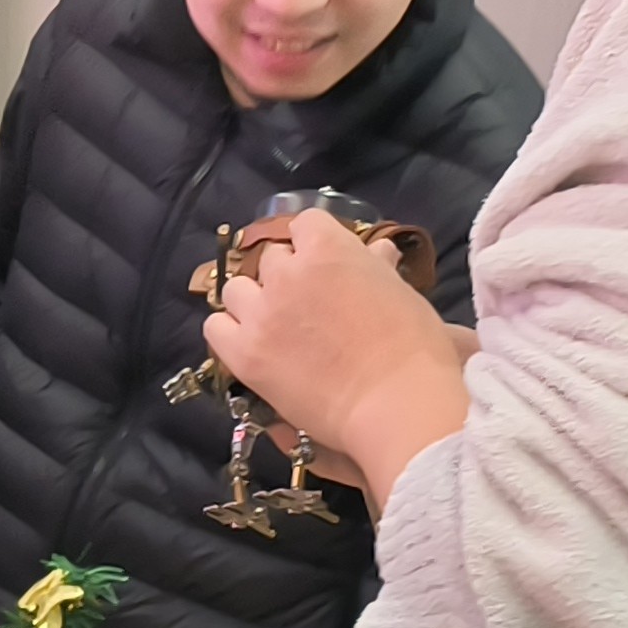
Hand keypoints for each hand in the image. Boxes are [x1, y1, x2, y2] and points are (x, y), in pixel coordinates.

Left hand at [198, 209, 470, 502]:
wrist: (394, 403)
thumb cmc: (413, 347)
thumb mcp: (402, 294)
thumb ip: (376, 268)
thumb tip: (377, 251)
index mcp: (328, 248)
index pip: (305, 224)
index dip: (314, 243)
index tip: (325, 265)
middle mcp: (286, 273)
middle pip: (271, 259)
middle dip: (287, 275)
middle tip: (306, 304)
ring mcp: (260, 312)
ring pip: (236, 290)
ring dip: (253, 301)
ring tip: (274, 324)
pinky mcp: (243, 352)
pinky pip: (215, 328)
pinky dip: (229, 332)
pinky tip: (249, 344)